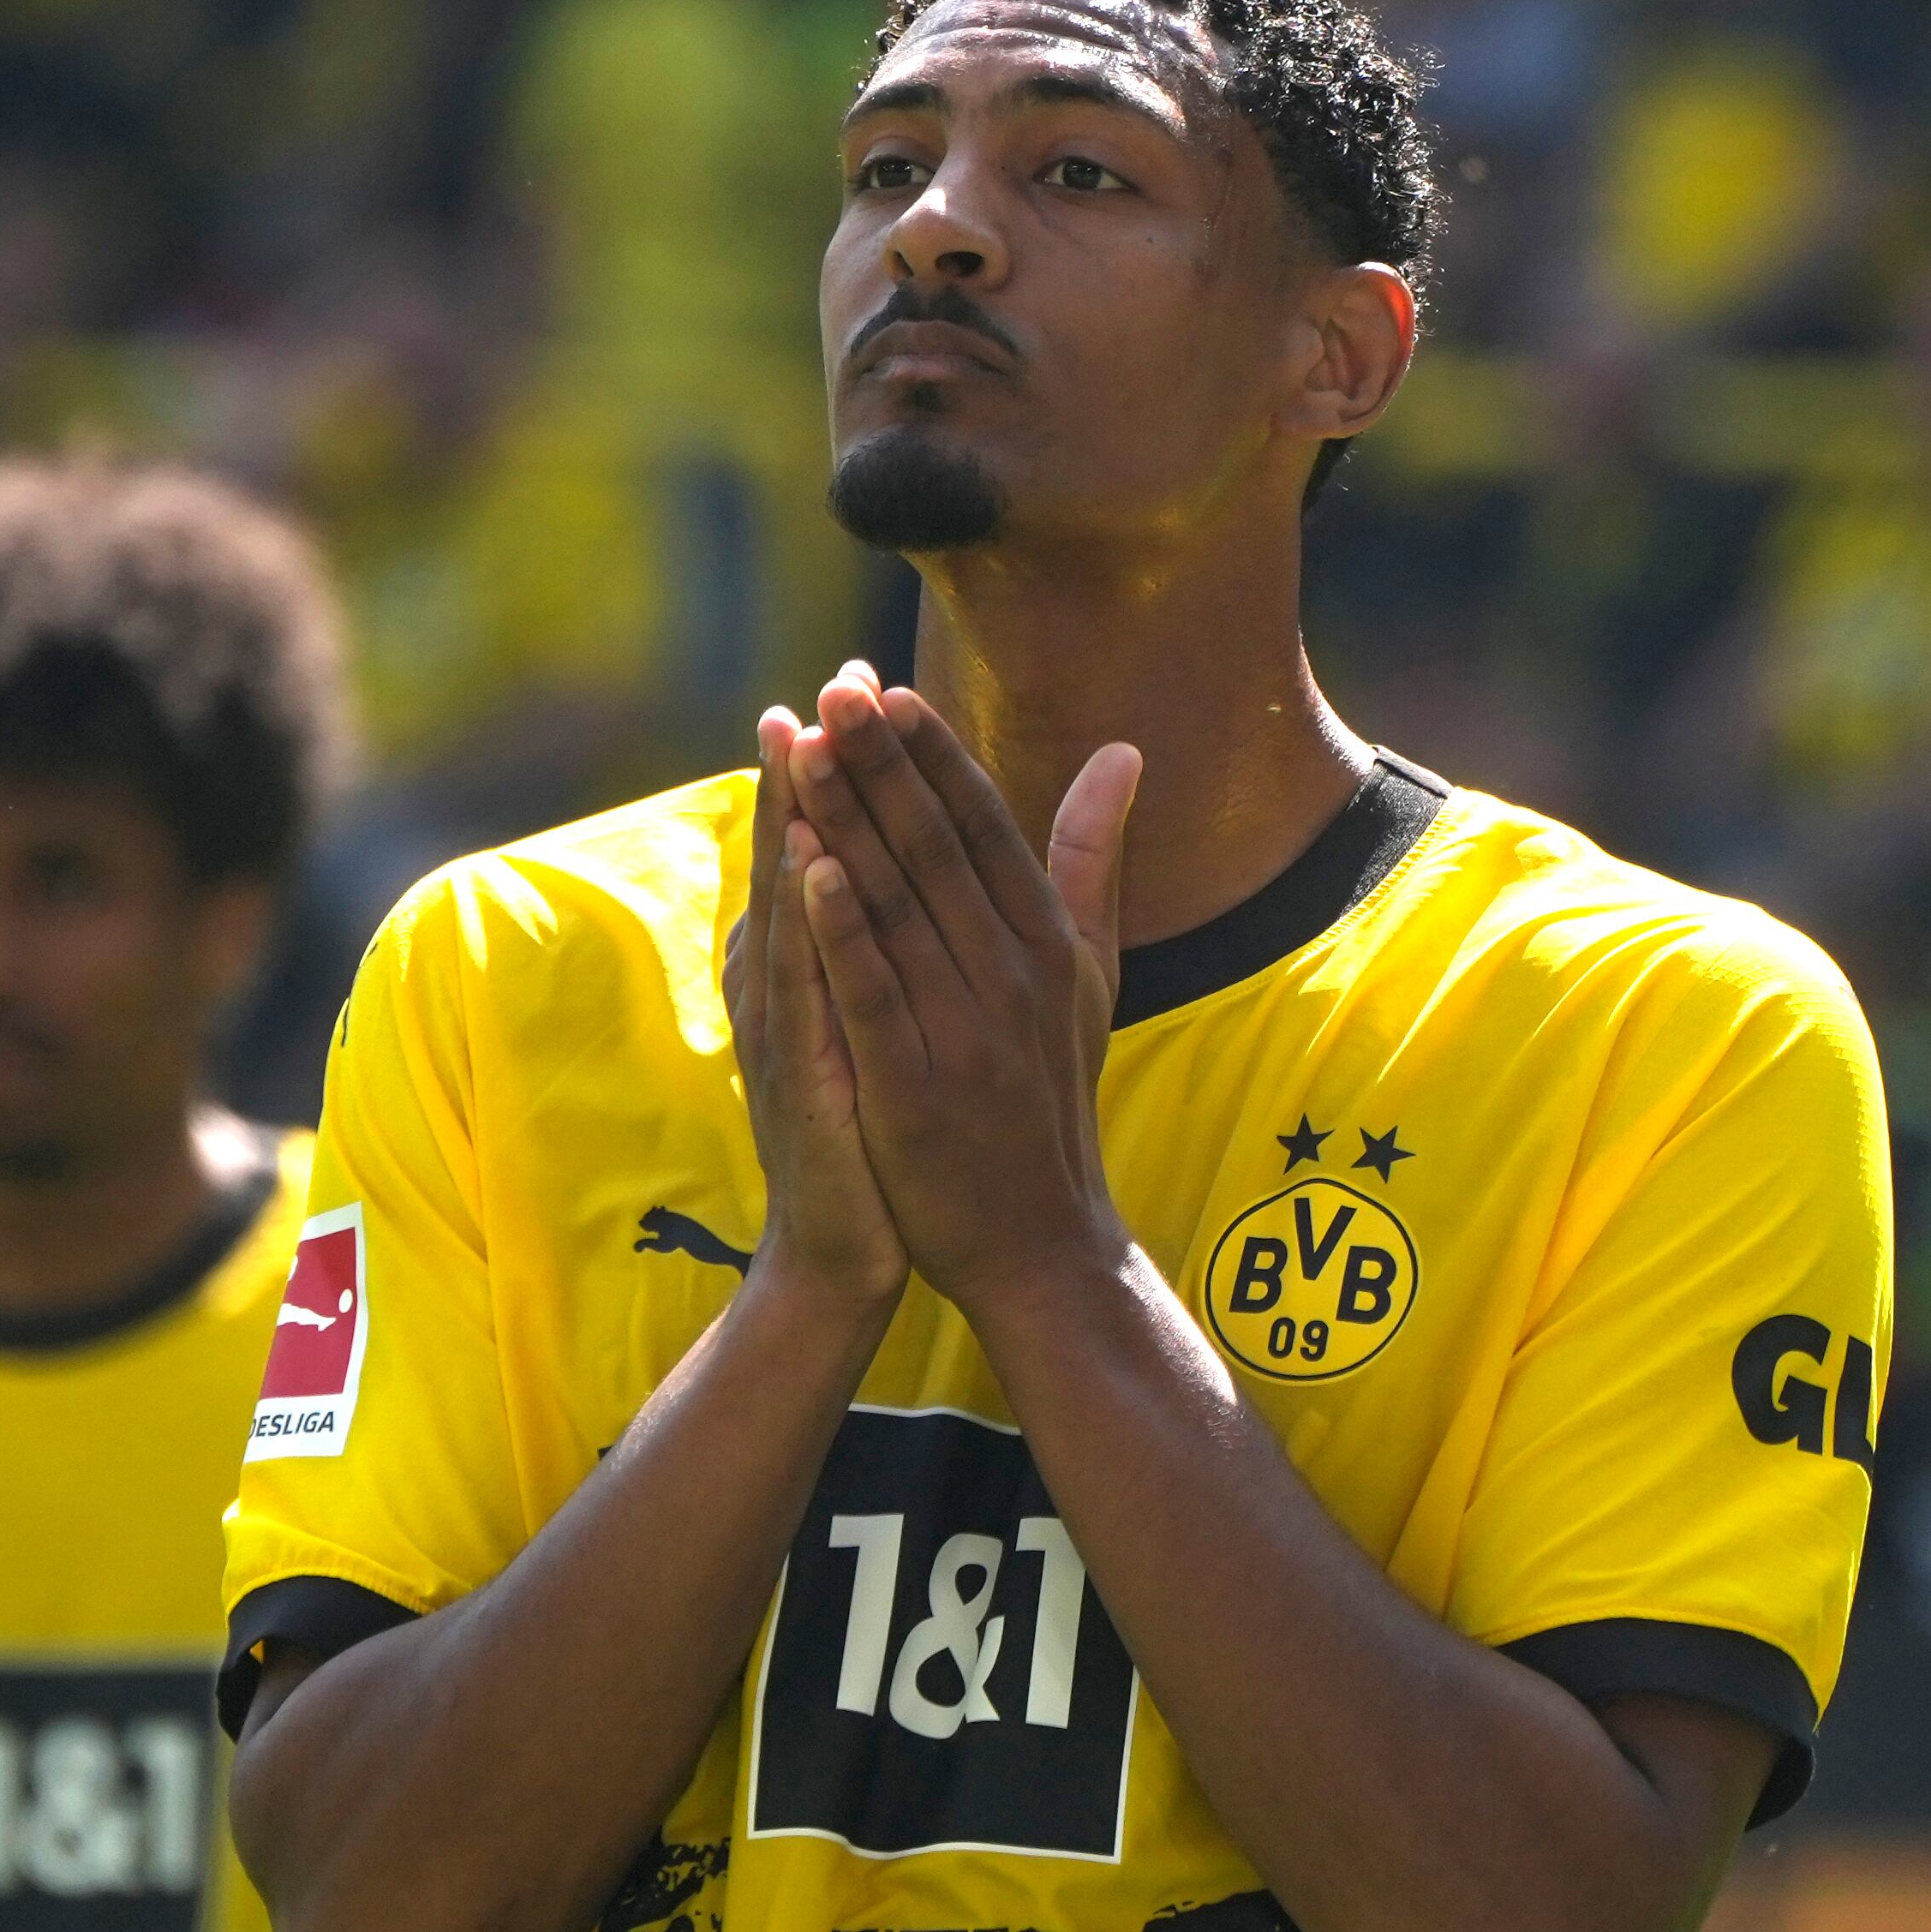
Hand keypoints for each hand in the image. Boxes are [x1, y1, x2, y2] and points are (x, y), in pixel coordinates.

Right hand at [725, 704, 908, 1306]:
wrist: (851, 1248)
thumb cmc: (873, 1129)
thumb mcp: (881, 1016)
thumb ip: (887, 932)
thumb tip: (886, 861)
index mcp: (810, 958)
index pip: (819, 838)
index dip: (840, 762)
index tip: (862, 679)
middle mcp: (785, 980)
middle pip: (792, 852)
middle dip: (809, 763)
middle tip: (825, 678)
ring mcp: (783, 1026)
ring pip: (786, 905)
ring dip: (790, 819)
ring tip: (799, 736)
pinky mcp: (799, 1075)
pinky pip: (801, 989)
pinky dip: (804, 925)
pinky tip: (811, 868)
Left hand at [787, 665, 1141, 1306]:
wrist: (1041, 1242)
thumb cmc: (1048, 1099)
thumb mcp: (1087, 976)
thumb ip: (1093, 861)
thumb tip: (1122, 752)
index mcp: (1046, 941)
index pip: (984, 826)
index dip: (932, 757)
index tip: (884, 690)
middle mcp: (1012, 974)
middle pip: (937, 850)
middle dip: (882, 766)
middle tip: (833, 689)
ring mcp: (966, 1030)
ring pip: (900, 908)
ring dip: (851, 823)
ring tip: (808, 751)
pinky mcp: (916, 1087)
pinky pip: (877, 995)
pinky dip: (845, 931)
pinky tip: (808, 871)